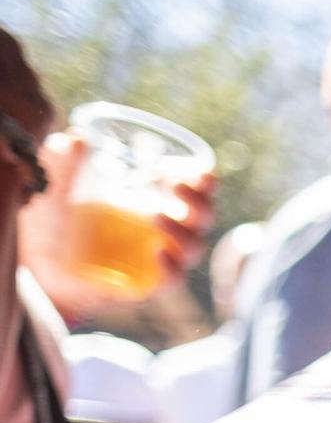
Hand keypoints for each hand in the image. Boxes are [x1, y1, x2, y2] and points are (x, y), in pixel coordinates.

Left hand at [18, 132, 216, 321]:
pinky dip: (172, 267)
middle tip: (175, 186)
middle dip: (198, 201)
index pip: (194, 189)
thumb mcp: (50, 185)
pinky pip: (174, 279)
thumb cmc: (51, 223)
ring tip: (156, 218)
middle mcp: (161, 228)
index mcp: (150, 198)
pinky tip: (158, 253)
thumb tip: (76, 138)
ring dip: (183, 231)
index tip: (195, 172)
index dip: (203, 181)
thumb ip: (60, 159)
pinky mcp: (146, 284)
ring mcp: (156, 257)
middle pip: (203, 217)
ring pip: (194, 247)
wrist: (35, 266)